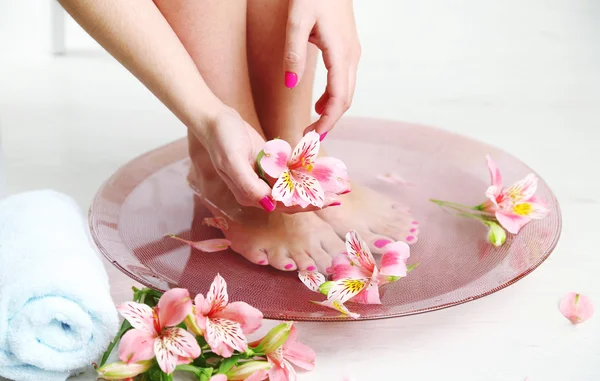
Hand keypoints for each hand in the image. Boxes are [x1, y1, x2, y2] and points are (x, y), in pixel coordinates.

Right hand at [193, 107, 338, 212]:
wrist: (215, 119)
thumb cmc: (222, 139)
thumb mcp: (232, 161)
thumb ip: (249, 185)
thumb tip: (269, 205)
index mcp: (250, 195)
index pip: (283, 205)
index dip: (306, 204)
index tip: (326, 201)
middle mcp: (258, 191)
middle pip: (292, 200)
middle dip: (316, 199)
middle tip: (339, 197)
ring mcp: (264, 178)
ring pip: (295, 188)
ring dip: (315, 188)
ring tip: (337, 187)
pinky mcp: (269, 166)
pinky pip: (291, 173)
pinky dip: (307, 174)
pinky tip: (323, 172)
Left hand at [283, 0, 360, 136]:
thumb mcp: (297, 20)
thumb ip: (293, 53)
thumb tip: (290, 85)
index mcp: (341, 53)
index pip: (339, 99)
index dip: (327, 122)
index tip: (312, 138)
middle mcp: (351, 57)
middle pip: (345, 100)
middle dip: (329, 122)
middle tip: (309, 138)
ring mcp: (352, 53)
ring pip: (346, 91)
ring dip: (331, 111)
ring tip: (312, 125)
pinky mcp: (348, 49)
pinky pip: (344, 81)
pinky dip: (333, 97)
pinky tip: (318, 103)